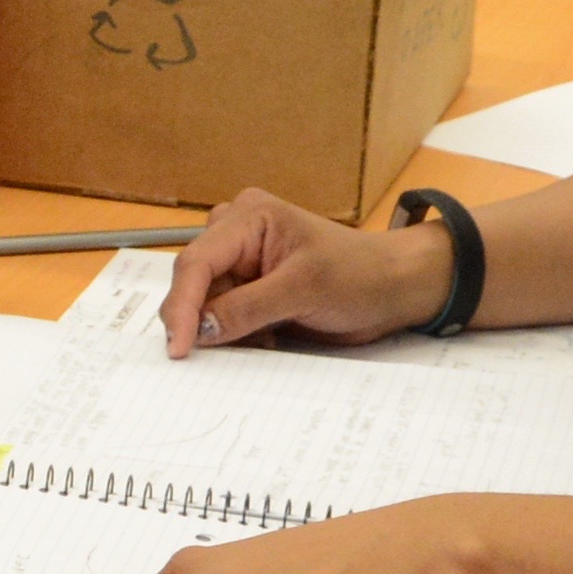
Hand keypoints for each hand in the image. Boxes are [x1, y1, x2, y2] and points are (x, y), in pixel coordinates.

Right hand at [166, 186, 450, 351]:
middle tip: (211, 355)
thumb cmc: (360, 274)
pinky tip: (269, 339)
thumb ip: (247, 308)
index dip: (182, 305)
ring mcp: (242, 263)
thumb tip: (199, 329)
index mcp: (248, 217)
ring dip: (223, 331)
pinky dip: (237, 336)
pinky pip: (223, 318)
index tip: (179, 347)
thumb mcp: (305, 289)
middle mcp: (237, 235)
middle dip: (201, 320)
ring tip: (265, 339)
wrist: (393, 289)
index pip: (197, 262)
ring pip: (205, 305)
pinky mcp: (249, 290)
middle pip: (194, 283)